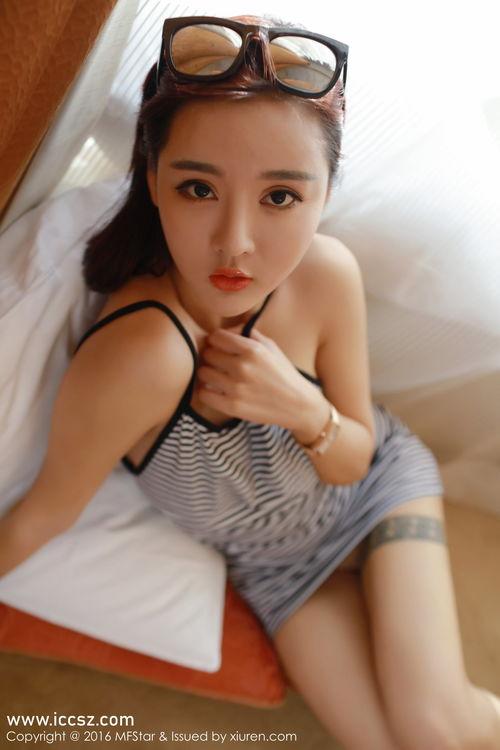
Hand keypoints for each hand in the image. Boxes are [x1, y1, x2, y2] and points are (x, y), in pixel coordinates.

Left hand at [196, 324, 318, 429]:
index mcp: (252, 350)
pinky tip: (216, 391)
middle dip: (212, 357)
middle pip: (208, 354)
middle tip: (220, 363)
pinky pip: (203, 394)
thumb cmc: (283, 373)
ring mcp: (237, 388)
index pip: (216, 337)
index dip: (216, 341)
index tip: (220, 347)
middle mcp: (243, 367)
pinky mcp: (232, 406)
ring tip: (217, 377)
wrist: (298, 404)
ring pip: (203, 373)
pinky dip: (206, 392)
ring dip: (208, 374)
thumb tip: (228, 329)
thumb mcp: (271, 347)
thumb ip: (249, 333)